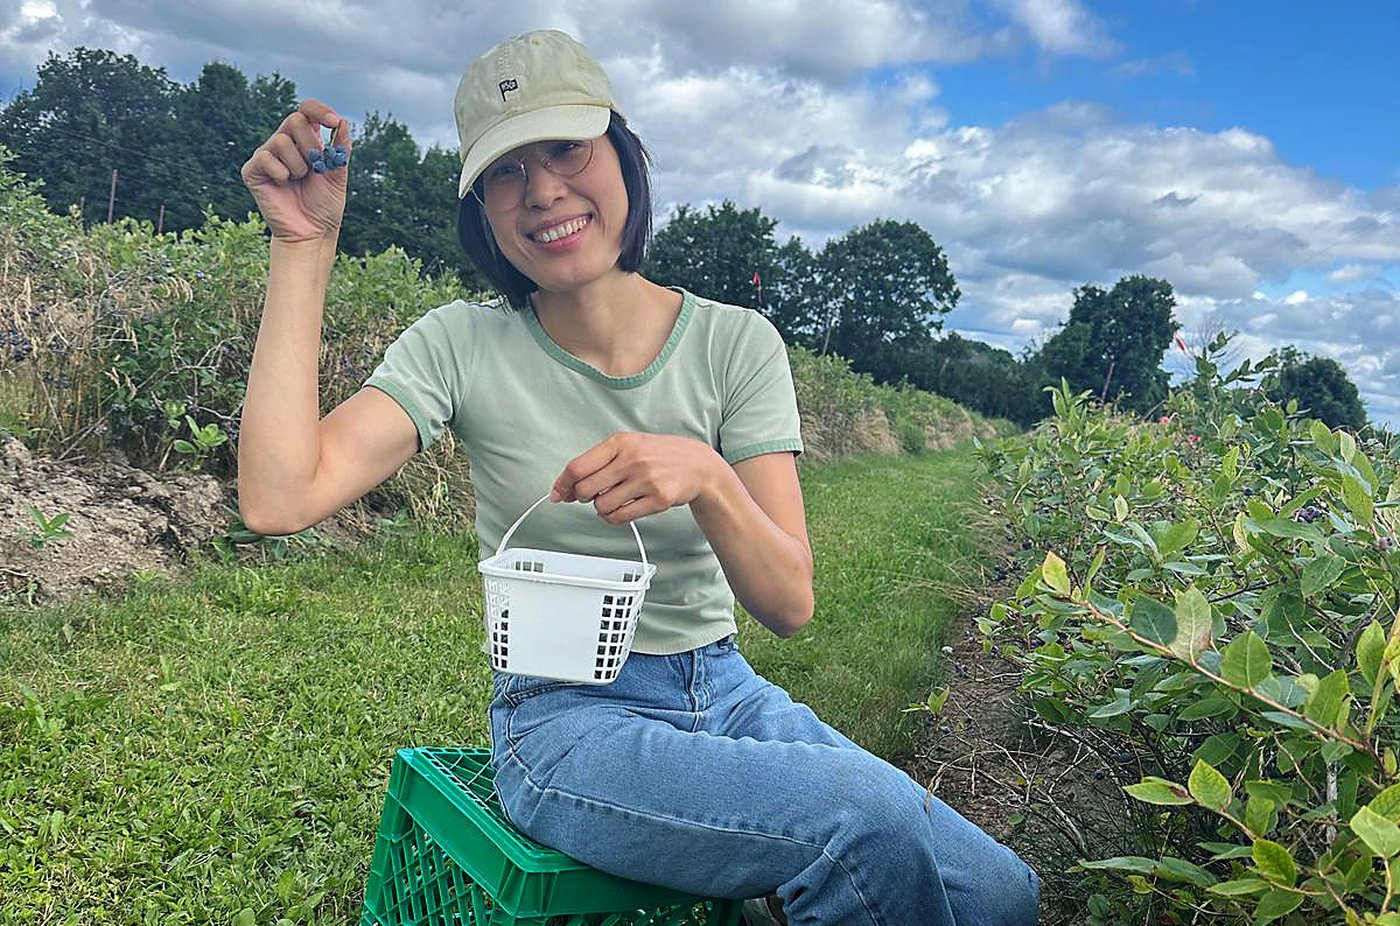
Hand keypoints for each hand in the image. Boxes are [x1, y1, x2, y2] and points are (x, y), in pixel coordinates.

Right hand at [240, 99, 350, 243]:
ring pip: (281, 140)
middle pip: (294, 120)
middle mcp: (284, 142)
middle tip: (314, 168)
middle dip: (311, 146)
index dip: (318, 110)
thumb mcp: (339, 174)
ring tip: (299, 181)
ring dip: (298, 166)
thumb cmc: (325, 205)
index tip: (332, 122)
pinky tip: (284, 186)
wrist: (312, 232)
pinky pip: (266, 158)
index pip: (306, 110)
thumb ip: (340, 149)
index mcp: (305, 139)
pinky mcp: (252, 170)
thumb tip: (342, 121)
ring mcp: (267, 155)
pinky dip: (281, 174)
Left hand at [550, 433, 722, 524]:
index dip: (562, 483)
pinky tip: (622, 508)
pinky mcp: (658, 499)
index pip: (578, 466)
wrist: (698, 465)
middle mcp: (632, 460)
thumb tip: (565, 487)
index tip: (558, 493)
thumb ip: (597, 462)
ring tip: (614, 499)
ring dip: (602, 508)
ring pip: (601, 506)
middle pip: (585, 489)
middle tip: (593, 494)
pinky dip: (614, 517)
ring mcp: (646, 480)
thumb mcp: (629, 446)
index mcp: (620, 442)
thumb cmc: (659, 455)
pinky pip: (620, 517)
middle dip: (583, 497)